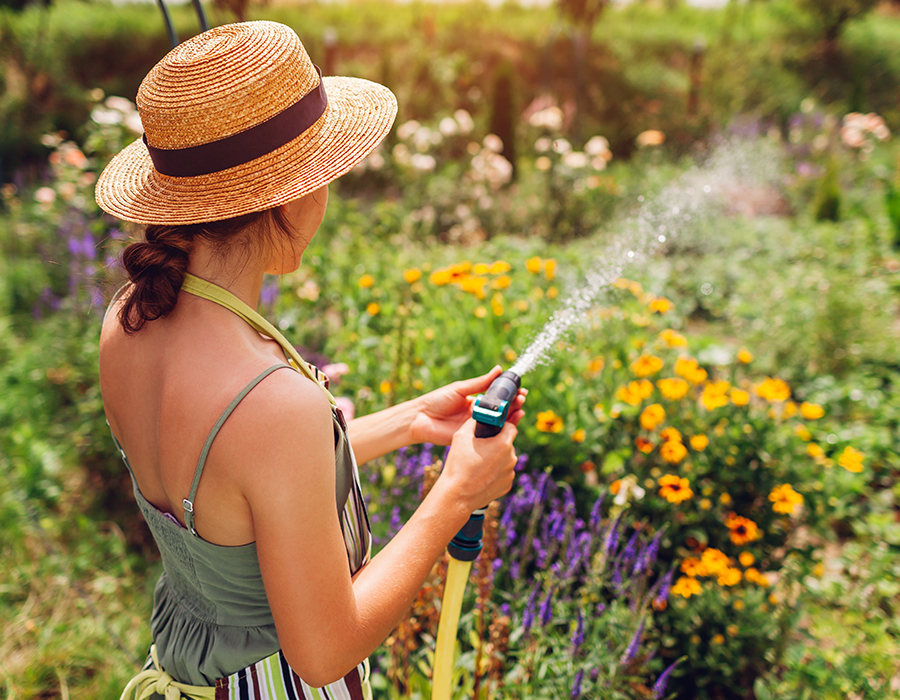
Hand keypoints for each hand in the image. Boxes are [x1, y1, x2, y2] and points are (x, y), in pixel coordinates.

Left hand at [408, 366, 526, 445]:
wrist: (421, 418)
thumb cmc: (438, 400)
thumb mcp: (461, 388)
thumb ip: (480, 382)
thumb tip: (498, 369)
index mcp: (476, 401)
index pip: (498, 398)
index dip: (510, 395)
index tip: (521, 391)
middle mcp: (479, 414)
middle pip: (502, 411)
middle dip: (514, 405)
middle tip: (523, 399)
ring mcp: (477, 427)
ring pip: (499, 424)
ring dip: (512, 417)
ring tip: (521, 409)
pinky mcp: (473, 439)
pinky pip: (490, 436)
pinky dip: (501, 431)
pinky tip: (511, 424)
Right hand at [440, 418, 518, 510]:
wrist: (457, 495)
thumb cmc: (458, 464)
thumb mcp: (461, 436)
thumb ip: (473, 421)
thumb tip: (479, 415)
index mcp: (503, 444)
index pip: (511, 427)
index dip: (501, 426)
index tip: (492, 429)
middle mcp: (511, 458)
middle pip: (507, 444)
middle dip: (497, 443)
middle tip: (481, 448)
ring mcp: (510, 473)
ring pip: (506, 459)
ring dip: (497, 459)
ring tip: (479, 464)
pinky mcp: (507, 486)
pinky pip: (504, 473)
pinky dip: (496, 473)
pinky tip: (482, 475)